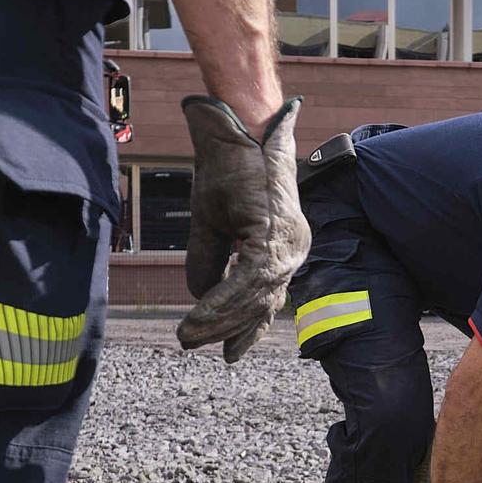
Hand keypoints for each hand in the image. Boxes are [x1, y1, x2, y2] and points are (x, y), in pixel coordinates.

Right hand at [174, 96, 311, 362]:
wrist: (234, 129)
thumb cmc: (228, 170)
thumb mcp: (214, 225)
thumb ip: (210, 262)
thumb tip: (198, 298)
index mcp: (284, 248)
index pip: (267, 299)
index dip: (246, 328)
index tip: (229, 354)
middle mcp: (294, 249)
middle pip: (262, 304)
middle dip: (226, 329)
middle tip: (192, 343)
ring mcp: (288, 243)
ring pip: (254, 297)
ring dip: (217, 319)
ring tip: (187, 336)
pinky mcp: (273, 234)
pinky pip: (246, 281)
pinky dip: (219, 300)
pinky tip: (196, 315)